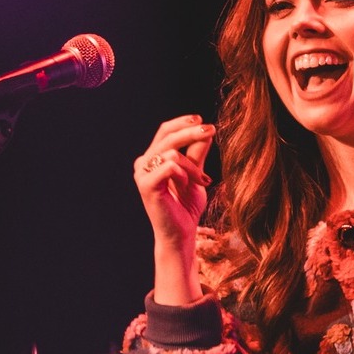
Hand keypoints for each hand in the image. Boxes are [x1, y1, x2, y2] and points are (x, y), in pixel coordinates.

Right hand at [133, 116, 214, 249]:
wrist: (182, 232)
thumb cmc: (187, 205)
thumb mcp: (196, 174)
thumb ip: (197, 153)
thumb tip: (206, 131)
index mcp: (153, 158)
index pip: (165, 131)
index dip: (182, 122)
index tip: (203, 120)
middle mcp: (143, 163)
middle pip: (167, 135)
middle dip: (192, 131)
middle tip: (212, 130)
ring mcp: (142, 174)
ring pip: (171, 151)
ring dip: (193, 166)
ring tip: (201, 181)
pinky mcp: (146, 185)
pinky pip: (170, 166)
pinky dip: (184, 174)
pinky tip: (186, 186)